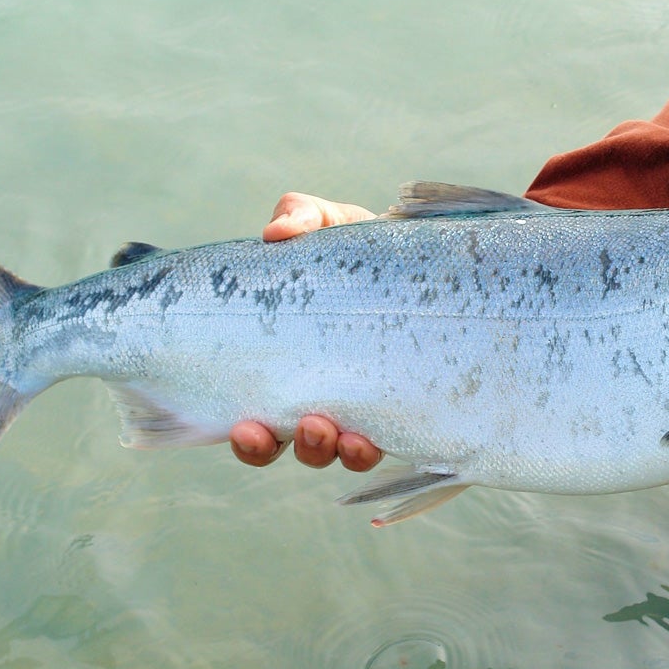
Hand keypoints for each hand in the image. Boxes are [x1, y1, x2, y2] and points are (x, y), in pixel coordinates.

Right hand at [229, 193, 383, 471]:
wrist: (422, 256)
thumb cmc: (360, 247)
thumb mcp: (327, 225)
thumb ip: (300, 217)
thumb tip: (276, 232)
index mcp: (290, 367)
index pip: (258, 418)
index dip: (250, 437)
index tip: (246, 427)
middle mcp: (321, 395)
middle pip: (296, 445)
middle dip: (297, 447)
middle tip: (307, 428)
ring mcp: (364, 403)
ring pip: (339, 451)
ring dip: (334, 450)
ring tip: (341, 436)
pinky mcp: (403, 403)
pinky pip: (387, 440)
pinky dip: (373, 445)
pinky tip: (371, 438)